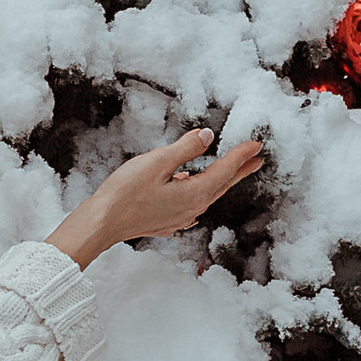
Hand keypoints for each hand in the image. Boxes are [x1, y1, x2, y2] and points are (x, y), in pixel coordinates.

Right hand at [49, 130, 264, 270]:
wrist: (102, 223)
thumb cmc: (125, 193)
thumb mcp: (157, 162)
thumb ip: (185, 148)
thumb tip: (207, 136)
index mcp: (194, 193)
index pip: (225, 170)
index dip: (241, 155)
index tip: (257, 144)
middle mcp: (192, 208)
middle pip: (222, 185)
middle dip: (240, 171)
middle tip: (257, 160)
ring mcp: (180, 217)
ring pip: (207, 195)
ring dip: (222, 181)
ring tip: (231, 171)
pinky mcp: (167, 221)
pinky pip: (192, 204)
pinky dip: (201, 192)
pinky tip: (194, 188)